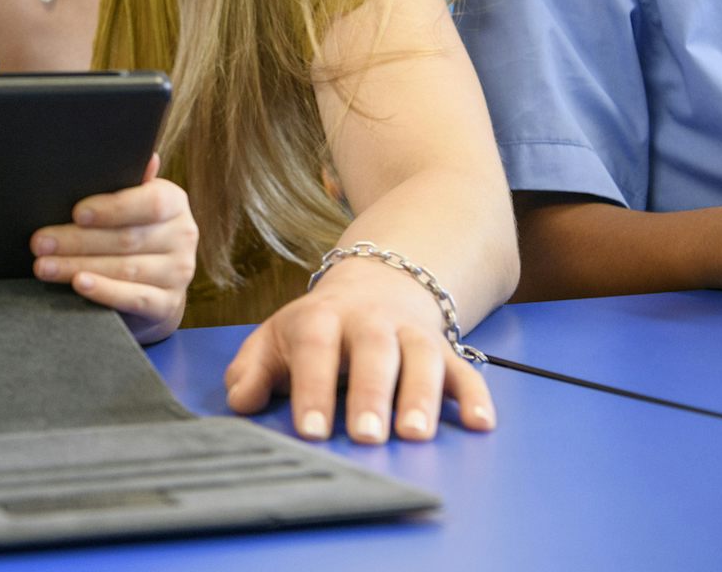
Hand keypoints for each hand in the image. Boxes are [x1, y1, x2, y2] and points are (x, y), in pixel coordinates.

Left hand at [30, 157, 196, 341]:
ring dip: (77, 266)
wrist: (152, 288)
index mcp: (173, 202)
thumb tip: (143, 156)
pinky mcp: (168, 304)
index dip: (112, 208)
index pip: (149, 202)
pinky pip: (134, 298)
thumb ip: (126, 181)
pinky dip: (105, 291)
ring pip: (124, 269)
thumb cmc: (130, 232)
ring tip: (44, 266)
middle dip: (76, 241)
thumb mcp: (129, 204)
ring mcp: (179, 273)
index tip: (76, 213)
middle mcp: (183, 235)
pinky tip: (79, 284)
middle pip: (125, 239)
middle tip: (39, 242)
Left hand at [223, 257, 495, 442]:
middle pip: (373, 352)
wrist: (375, 284)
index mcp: (320, 318)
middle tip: (367, 438)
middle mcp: (369, 322)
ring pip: (421, 359)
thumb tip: (241, 400)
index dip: (312, 390)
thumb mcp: (274, 339)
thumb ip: (252, 371)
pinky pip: (465, 370)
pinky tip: (480, 424)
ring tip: (416, 433)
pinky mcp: (445, 351)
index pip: (314, 350)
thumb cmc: (315, 329)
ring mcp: (411, 334)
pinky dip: (475, 396)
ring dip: (421, 396)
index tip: (312, 431)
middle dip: (370, 395)